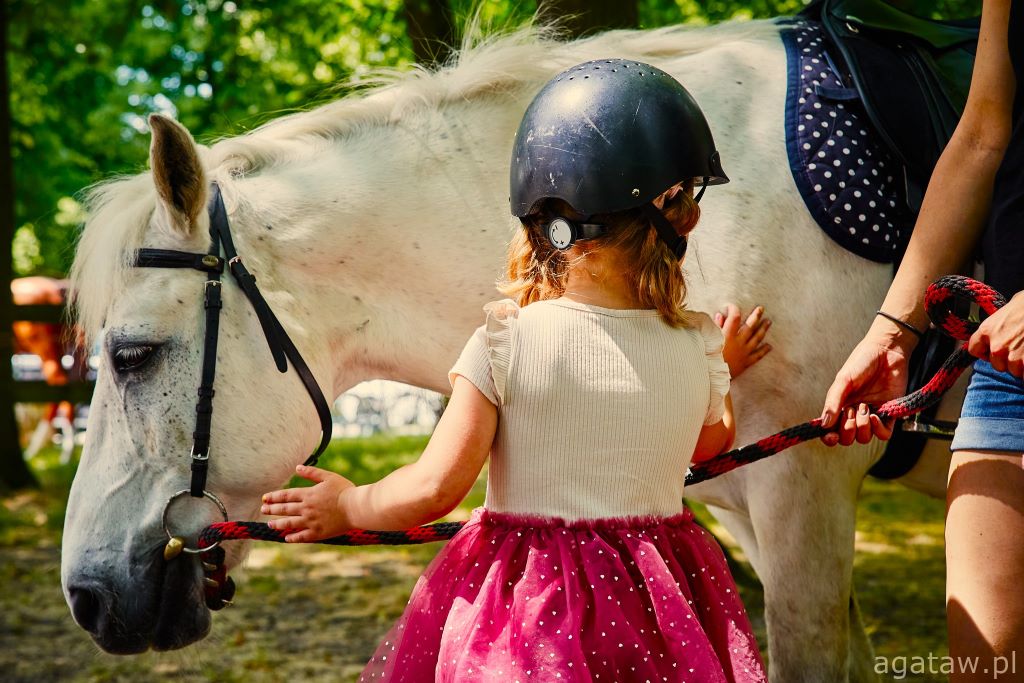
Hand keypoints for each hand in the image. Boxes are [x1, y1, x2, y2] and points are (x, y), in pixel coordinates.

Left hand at [261, 465, 355, 541]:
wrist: (356, 508)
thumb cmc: (345, 490)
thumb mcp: (328, 477)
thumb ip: (312, 473)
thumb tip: (297, 467)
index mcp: (308, 494)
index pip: (286, 495)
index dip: (274, 497)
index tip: (264, 498)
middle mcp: (306, 508)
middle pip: (284, 509)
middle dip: (272, 509)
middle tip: (263, 509)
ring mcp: (311, 522)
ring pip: (289, 523)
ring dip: (278, 524)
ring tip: (270, 524)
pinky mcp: (318, 533)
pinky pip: (301, 536)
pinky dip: (293, 538)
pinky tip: (286, 538)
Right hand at [714, 304, 771, 377]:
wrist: (712, 376)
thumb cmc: (707, 357)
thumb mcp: (708, 340)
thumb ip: (715, 327)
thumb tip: (720, 315)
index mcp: (727, 335)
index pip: (734, 317)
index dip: (733, 309)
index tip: (731, 307)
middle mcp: (739, 342)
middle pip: (750, 326)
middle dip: (756, 316)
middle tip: (761, 309)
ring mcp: (744, 352)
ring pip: (756, 339)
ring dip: (763, 329)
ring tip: (768, 322)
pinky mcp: (746, 362)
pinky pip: (757, 355)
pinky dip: (763, 350)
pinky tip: (769, 346)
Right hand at [819, 321, 909, 445]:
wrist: (887, 351)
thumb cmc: (862, 361)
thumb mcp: (843, 380)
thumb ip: (833, 402)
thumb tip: (824, 425)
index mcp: (840, 407)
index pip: (831, 431)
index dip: (829, 438)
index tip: (831, 435)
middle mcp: (855, 414)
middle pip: (847, 439)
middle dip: (847, 430)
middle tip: (851, 411)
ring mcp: (873, 415)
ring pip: (864, 438)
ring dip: (862, 427)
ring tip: (864, 407)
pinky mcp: (890, 414)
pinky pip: (884, 435)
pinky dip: (878, 429)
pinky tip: (875, 415)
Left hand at [968, 291, 1023, 377]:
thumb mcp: (1006, 312)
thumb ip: (997, 327)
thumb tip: (997, 333)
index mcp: (987, 330)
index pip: (975, 350)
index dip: (985, 352)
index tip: (991, 351)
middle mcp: (996, 346)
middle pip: (997, 364)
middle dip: (1007, 360)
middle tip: (1018, 349)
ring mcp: (1013, 356)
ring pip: (1014, 371)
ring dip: (1021, 366)